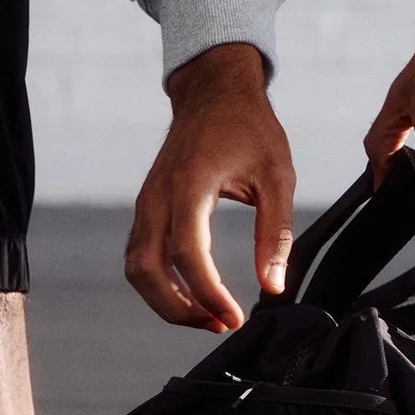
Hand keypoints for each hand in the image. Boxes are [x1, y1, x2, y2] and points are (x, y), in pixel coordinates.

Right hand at [126, 44, 295, 332]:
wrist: (215, 90)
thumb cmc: (249, 127)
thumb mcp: (277, 175)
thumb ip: (275, 232)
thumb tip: (274, 285)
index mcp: (189, 183)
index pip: (186, 254)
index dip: (208, 294)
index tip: (233, 318)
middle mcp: (157, 194)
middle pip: (147, 270)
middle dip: (179, 309)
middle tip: (220, 323)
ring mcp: (146, 200)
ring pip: (136, 267)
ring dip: (166, 301)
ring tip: (208, 315)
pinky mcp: (146, 205)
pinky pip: (139, 254)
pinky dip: (158, 283)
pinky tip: (192, 293)